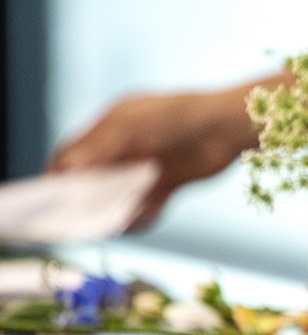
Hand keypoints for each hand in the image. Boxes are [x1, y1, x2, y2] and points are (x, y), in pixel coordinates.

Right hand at [47, 87, 260, 227]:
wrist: (228, 128)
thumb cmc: (182, 116)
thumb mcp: (134, 127)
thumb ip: (102, 148)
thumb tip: (69, 169)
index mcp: (109, 127)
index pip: (72, 154)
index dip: (59, 175)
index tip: (52, 200)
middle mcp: (124, 148)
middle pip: (92, 180)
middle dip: (86, 199)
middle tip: (83, 218)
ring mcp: (145, 166)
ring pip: (117, 197)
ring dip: (115, 211)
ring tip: (119, 218)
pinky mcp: (166, 183)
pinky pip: (145, 206)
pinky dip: (142, 215)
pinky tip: (144, 214)